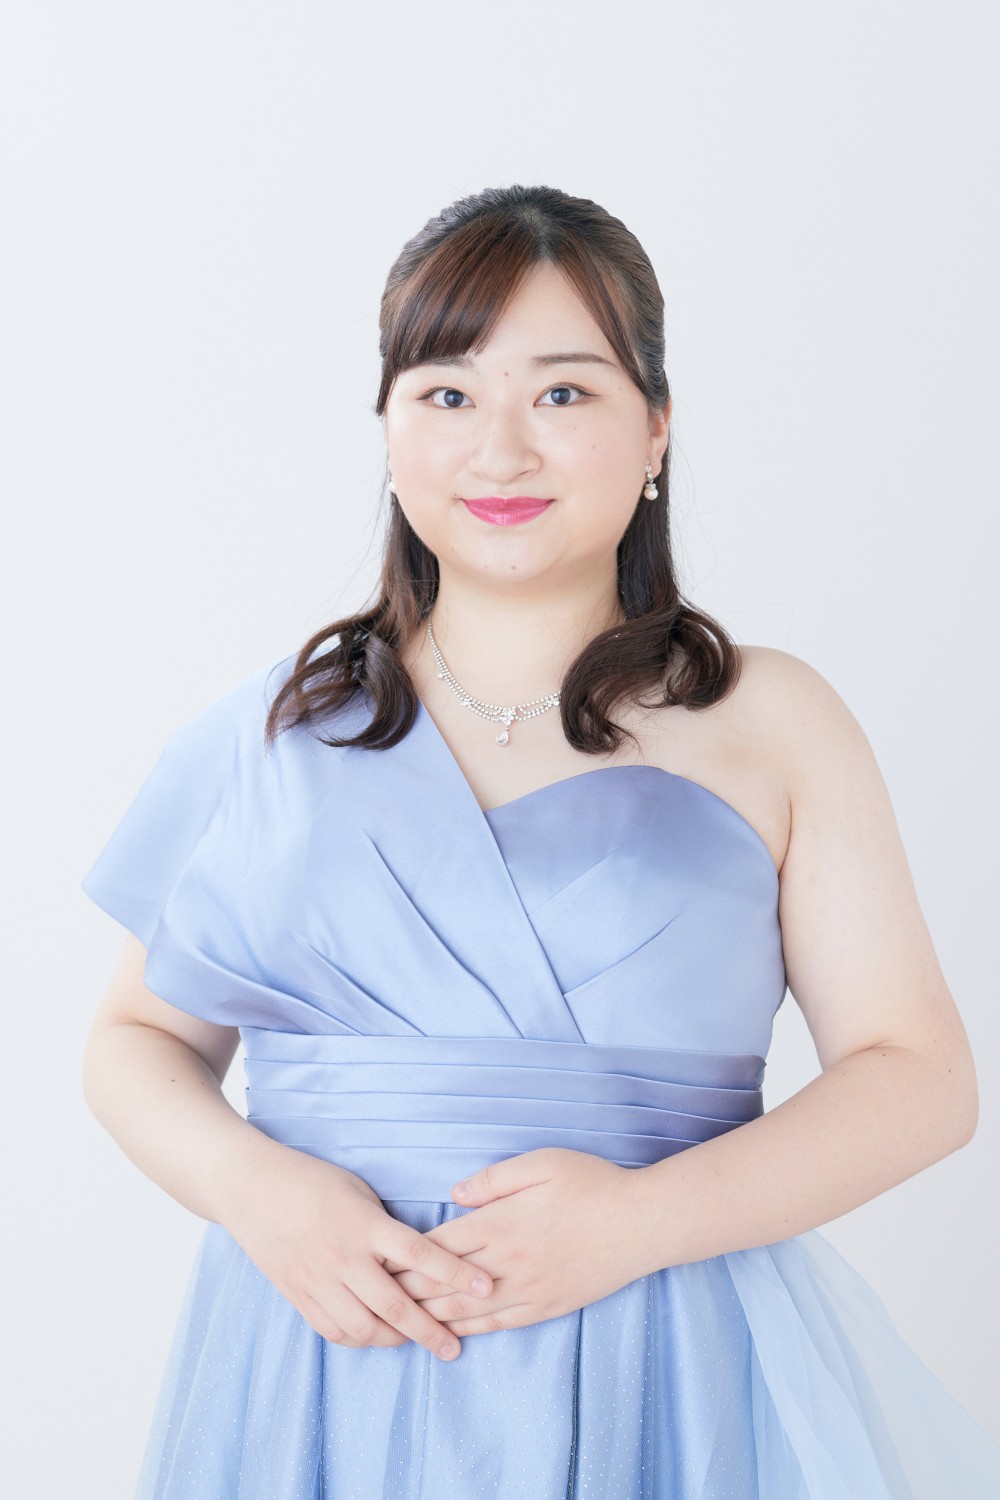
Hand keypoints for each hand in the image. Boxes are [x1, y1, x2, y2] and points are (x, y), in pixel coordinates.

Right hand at [217, 1138, 494, 1360]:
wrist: (251, 1187)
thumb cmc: (311, 1180)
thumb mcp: (358, 1190)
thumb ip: (385, 1226)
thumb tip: (418, 1256)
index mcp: (364, 1224)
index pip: (420, 1254)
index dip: (456, 1274)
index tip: (485, 1288)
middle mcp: (343, 1256)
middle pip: (396, 1304)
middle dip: (431, 1331)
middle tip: (454, 1347)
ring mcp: (317, 1280)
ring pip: (364, 1328)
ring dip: (395, 1340)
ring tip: (416, 1340)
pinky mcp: (297, 1294)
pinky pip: (333, 1331)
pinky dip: (359, 1339)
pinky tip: (375, 1336)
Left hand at [383, 1148, 644, 1336]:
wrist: (641, 1223)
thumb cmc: (593, 1184)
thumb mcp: (542, 1163)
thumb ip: (494, 1180)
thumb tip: (455, 1195)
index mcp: (501, 1223)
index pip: (440, 1245)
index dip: (406, 1256)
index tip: (378, 1262)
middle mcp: (507, 1262)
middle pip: (445, 1283)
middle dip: (408, 1292)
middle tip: (375, 1299)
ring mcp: (527, 1289)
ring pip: (468, 1311)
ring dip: (432, 1318)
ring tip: (401, 1324)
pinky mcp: (547, 1306)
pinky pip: (500, 1324)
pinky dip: (472, 1331)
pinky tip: (453, 1335)